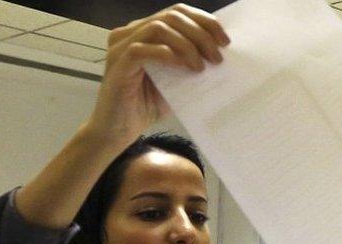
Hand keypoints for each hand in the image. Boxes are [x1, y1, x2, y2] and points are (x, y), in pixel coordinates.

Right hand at [84, 3, 229, 149]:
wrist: (117, 132)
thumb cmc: (144, 108)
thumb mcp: (175, 82)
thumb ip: (189, 63)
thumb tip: (218, 54)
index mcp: (143, 32)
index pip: (177, 13)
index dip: (204, 21)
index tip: (224, 40)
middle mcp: (129, 33)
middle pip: (171, 16)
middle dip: (200, 33)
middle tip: (217, 56)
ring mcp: (120, 46)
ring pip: (159, 27)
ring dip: (187, 44)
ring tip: (201, 66)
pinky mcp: (117, 62)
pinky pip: (143, 49)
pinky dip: (167, 55)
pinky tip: (183, 67)